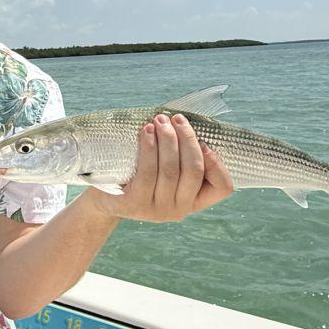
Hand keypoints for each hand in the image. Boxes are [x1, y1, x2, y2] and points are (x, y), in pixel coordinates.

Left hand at [84, 113, 233, 221]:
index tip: (204, 142)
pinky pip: (148, 172)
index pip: (223, 187)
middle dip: (187, 139)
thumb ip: (182, 157)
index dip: (218, 163)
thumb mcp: (166, 172)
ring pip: (171, 170)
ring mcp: (157, 210)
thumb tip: (189, 123)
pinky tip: (147, 131)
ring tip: (160, 120)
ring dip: (168, 140)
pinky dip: (150, 147)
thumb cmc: (140, 177)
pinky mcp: (136, 204)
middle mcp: (179, 210)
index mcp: (193, 201)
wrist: (104, 199)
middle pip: (194, 171)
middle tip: (177, 118)